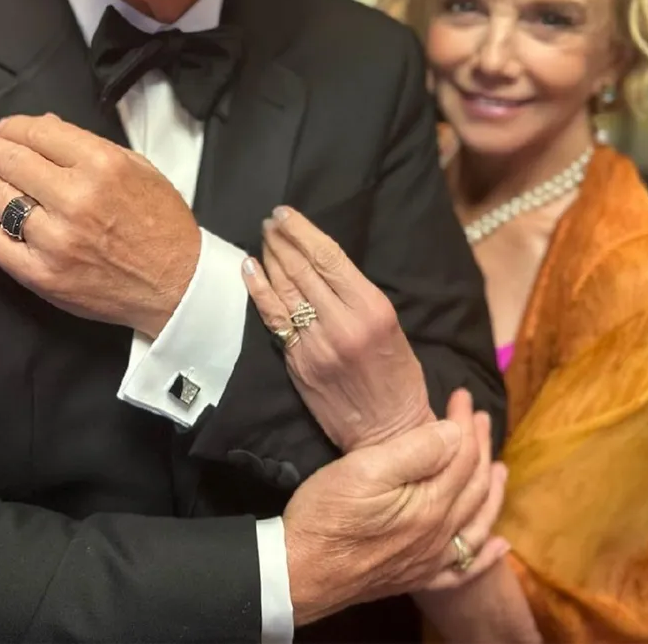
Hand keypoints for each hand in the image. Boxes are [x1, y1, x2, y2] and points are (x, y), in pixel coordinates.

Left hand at [0, 113, 199, 336]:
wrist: (175, 284)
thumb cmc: (162, 224)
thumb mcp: (139, 168)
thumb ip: (89, 145)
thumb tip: (44, 126)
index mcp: (103, 166)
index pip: (40, 134)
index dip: (14, 126)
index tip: (4, 128)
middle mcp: (76, 199)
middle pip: (12, 161)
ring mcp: (55, 239)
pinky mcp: (42, 274)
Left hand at [243, 205, 431, 449]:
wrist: (389, 434)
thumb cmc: (398, 378)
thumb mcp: (392, 328)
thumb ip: (358, 297)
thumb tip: (324, 265)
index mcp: (372, 309)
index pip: (329, 258)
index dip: (302, 231)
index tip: (285, 213)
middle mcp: (342, 323)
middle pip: (302, 269)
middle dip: (282, 239)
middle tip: (269, 221)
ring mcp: (316, 344)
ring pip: (285, 289)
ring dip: (270, 258)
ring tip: (262, 237)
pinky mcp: (298, 363)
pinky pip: (273, 318)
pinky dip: (258, 290)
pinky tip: (249, 268)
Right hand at [284, 396, 493, 624]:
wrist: (300, 571)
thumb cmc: (328, 514)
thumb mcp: (364, 469)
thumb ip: (415, 451)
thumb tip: (454, 432)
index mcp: (430, 505)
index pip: (462, 455)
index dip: (465, 423)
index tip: (461, 395)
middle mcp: (440, 535)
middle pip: (475, 486)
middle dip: (481, 447)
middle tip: (481, 417)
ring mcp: (431, 560)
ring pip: (478, 524)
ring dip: (493, 493)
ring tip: (501, 469)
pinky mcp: (416, 577)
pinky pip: (464, 569)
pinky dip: (486, 556)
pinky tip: (498, 546)